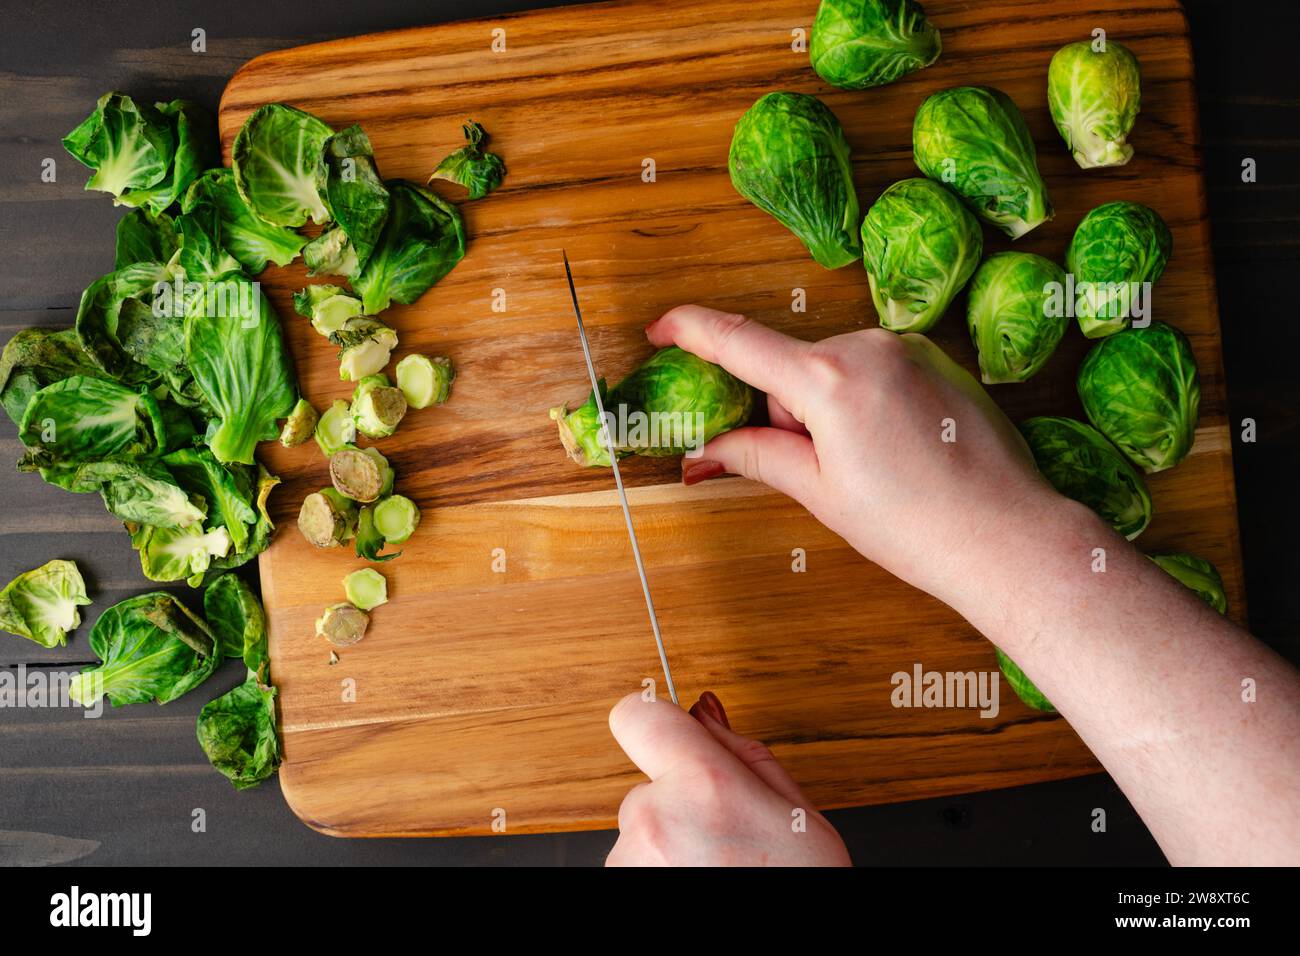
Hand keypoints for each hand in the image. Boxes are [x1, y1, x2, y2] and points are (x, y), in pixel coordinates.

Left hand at [606, 691, 850, 865]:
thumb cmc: (802, 885)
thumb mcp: (794, 810)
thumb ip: (741, 751)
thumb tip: (704, 711)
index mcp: (703, 784)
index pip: (637, 714)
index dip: (658, 721)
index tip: (675, 734)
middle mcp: (654, 819)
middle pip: (647, 782)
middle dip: (680, 799)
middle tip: (727, 833)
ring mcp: (630, 861)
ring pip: (640, 829)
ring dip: (669, 842)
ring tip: (719, 868)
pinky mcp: (621, 888)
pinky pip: (633, 863)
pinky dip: (660, 870)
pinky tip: (703, 882)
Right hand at [646, 304, 1074, 617]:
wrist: (1006, 535)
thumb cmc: (914, 525)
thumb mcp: (821, 492)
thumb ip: (757, 456)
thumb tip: (705, 452)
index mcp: (829, 380)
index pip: (740, 342)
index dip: (691, 330)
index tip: (661, 326)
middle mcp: (868, 346)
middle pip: (791, 370)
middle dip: (787, 415)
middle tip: (823, 473)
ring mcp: (908, 348)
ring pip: (832, 372)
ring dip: (827, 411)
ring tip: (872, 469)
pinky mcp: (936, 359)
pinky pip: (874, 371)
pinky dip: (864, 404)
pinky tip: (898, 451)